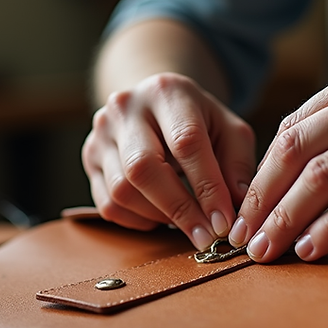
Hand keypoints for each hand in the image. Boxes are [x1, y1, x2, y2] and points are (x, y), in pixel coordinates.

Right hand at [83, 72, 255, 249]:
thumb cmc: (199, 122)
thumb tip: (238, 207)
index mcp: (167, 91)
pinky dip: (138, 220)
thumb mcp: (229, 131)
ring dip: (160, 216)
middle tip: (206, 236)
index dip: (207, 187)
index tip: (224, 222)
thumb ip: (237, 166)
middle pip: (144, 168)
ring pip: (122, 190)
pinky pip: (108, 204)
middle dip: (179, 209)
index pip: (185, 142)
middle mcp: (125, 108)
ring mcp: (101, 134)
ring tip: (188, 223)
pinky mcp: (89, 158)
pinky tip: (160, 216)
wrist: (155, 106)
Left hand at [228, 55, 327, 261]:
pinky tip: (311, 249)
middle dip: (261, 200)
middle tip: (243, 238)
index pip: (293, 128)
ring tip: (266, 251)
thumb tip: (292, 171)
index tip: (244, 210)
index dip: (260, 174)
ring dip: (286, 219)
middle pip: (297, 152)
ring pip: (324, 177)